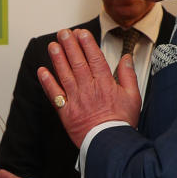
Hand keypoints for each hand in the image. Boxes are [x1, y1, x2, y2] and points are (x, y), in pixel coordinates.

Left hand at [38, 28, 140, 146]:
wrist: (109, 144)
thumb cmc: (121, 123)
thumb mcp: (133, 97)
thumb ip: (128, 75)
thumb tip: (126, 58)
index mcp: (105, 84)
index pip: (95, 58)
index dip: (87, 44)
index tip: (81, 33)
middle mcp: (89, 89)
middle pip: (78, 62)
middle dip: (70, 46)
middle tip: (64, 33)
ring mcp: (76, 100)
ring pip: (65, 74)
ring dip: (58, 59)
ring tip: (53, 46)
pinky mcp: (66, 111)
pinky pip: (55, 94)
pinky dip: (47, 82)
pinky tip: (42, 71)